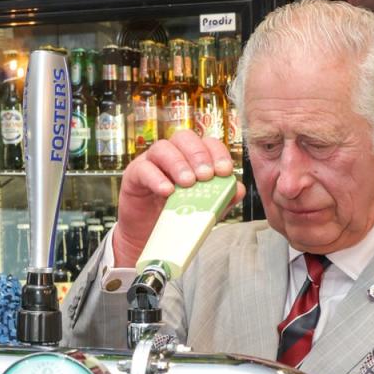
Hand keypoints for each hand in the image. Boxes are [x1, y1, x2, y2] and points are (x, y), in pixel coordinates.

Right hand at [113, 131, 241, 267]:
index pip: (207, 142)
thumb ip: (223, 198)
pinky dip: (156, 178)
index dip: (217, 153)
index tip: (224, 171)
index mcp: (191, 158)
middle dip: (198, 155)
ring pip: (163, 148)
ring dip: (178, 164)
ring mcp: (151, 162)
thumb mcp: (205, 208)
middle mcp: (172, 154)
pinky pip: (143, 168)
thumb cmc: (177, 216)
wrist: (149, 235)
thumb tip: (239, 189)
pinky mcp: (134, 175)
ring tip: (188, 183)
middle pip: (184, 138)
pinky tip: (167, 191)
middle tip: (206, 176)